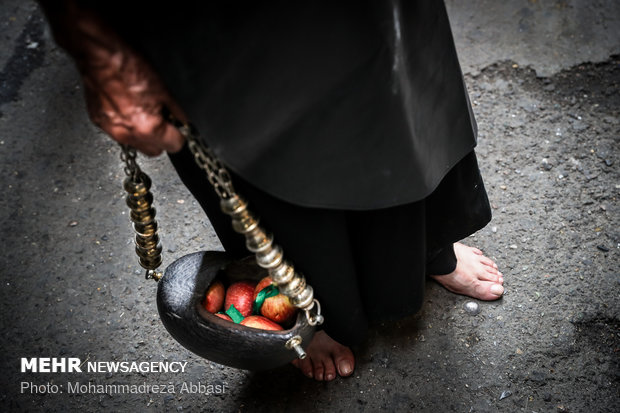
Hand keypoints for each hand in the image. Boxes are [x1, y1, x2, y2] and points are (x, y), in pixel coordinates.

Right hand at [80, 39, 185, 155]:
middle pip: (154, 150)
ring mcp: (110, 129)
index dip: (179, 135)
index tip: (178, 129)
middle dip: (161, 139)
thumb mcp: (163, 88)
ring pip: (136, 143)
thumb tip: (182, 120)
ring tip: (143, 111)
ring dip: (143, 133)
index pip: (174, 146)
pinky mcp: (98, 121)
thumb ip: (175, 110)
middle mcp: (127, 133)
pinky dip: (126, 125)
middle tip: (163, 121)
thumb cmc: (127, 65)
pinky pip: (119, 131)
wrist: (98, 53)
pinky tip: (127, 107)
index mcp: (147, 127)